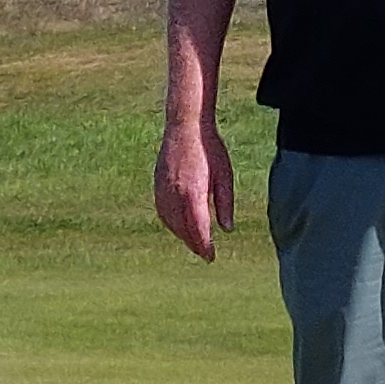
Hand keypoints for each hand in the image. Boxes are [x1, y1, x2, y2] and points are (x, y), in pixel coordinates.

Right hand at [155, 117, 239, 259]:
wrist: (185, 126)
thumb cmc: (209, 148)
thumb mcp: (225, 175)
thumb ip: (225, 203)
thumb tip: (226, 229)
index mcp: (193, 192)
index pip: (198, 228)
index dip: (204, 246)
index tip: (211, 257)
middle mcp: (175, 194)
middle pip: (183, 229)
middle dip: (194, 244)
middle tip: (205, 254)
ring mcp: (163, 189)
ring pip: (171, 221)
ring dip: (182, 235)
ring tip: (194, 243)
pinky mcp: (158, 183)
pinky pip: (162, 210)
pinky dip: (170, 222)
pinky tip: (178, 226)